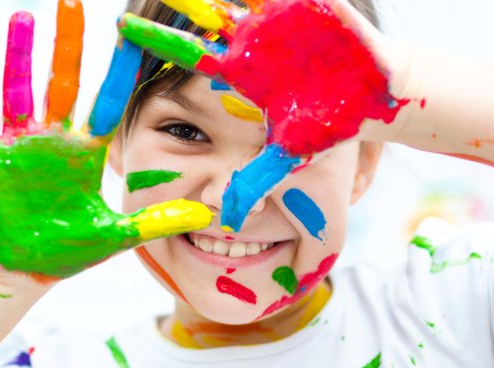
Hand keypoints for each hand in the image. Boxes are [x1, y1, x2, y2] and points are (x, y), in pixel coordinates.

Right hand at [0, 0, 212, 280]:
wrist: (24, 270)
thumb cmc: (68, 249)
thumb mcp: (116, 235)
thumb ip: (157, 220)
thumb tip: (208, 214)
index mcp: (85, 152)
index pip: (107, 103)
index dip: (119, 71)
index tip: (131, 33)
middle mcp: (52, 140)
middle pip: (62, 83)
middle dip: (69, 44)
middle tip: (72, 1)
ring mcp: (17, 147)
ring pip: (17, 92)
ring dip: (19, 58)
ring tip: (23, 18)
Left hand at [117, 0, 409, 230]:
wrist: (372, 99)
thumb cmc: (328, 126)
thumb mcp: (287, 157)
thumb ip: (254, 181)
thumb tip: (225, 219)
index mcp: (238, 74)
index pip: (187, 55)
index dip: (157, 41)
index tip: (121, 30)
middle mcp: (251, 43)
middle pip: (204, 16)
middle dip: (180, 2)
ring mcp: (276, 20)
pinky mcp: (307, 4)